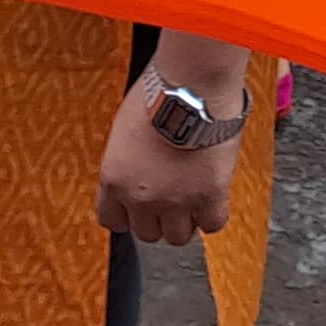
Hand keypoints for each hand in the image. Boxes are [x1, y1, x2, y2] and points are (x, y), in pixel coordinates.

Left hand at [93, 74, 239, 245]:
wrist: (191, 88)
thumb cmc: (158, 94)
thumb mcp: (125, 130)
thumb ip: (128, 160)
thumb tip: (139, 168)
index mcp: (114, 178)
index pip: (112, 220)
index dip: (129, 215)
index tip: (138, 208)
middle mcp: (140, 196)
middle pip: (146, 233)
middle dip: (158, 218)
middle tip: (171, 199)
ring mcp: (175, 200)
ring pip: (178, 236)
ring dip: (185, 220)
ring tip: (193, 200)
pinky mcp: (209, 196)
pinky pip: (212, 224)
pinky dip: (213, 214)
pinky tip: (213, 197)